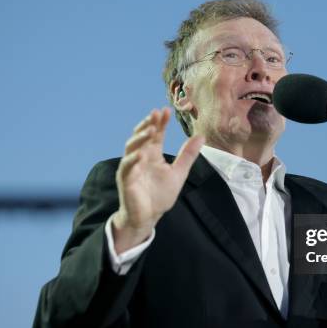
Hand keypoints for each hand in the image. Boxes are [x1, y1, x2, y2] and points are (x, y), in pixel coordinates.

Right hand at [112, 108, 203, 253]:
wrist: (148, 217)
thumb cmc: (160, 195)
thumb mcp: (178, 173)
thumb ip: (187, 155)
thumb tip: (201, 136)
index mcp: (152, 154)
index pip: (156, 134)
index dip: (160, 122)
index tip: (166, 110)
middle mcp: (140, 157)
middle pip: (141, 136)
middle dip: (148, 124)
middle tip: (156, 113)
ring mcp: (131, 167)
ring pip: (132, 147)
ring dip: (140, 137)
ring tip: (150, 129)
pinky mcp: (126, 180)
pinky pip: (127, 167)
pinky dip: (132, 160)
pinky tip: (141, 154)